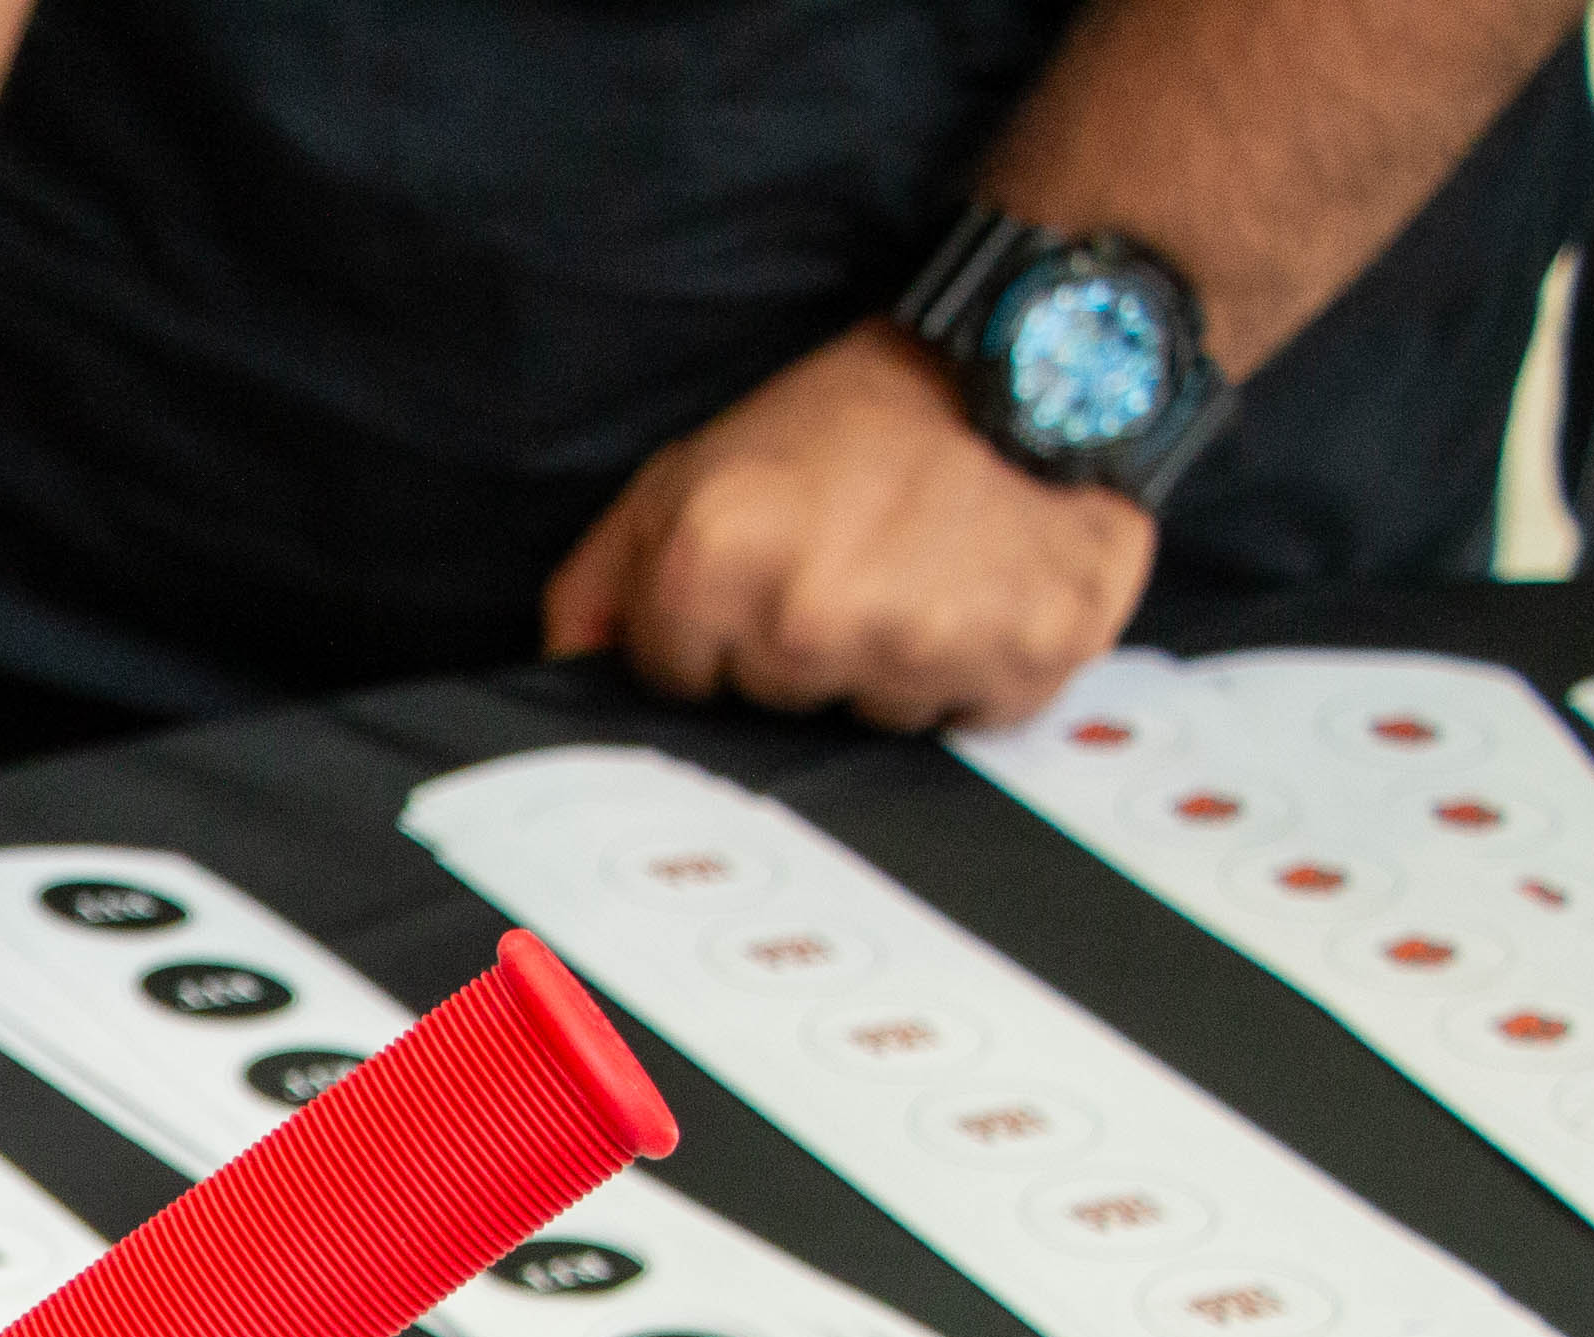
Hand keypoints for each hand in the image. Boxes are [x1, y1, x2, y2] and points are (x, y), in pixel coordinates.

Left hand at [541, 321, 1156, 734]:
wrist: (1030, 360)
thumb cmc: (853, 418)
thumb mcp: (691, 469)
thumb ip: (601, 579)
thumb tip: (563, 672)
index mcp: (709, 563)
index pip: (672, 682)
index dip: (713, 632)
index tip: (765, 569)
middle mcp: (807, 618)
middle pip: (771, 708)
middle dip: (800, 651)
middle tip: (855, 559)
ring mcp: (916, 649)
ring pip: (872, 720)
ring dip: (891, 664)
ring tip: (924, 570)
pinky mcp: (1022, 660)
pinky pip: (972, 715)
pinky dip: (980, 666)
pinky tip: (983, 590)